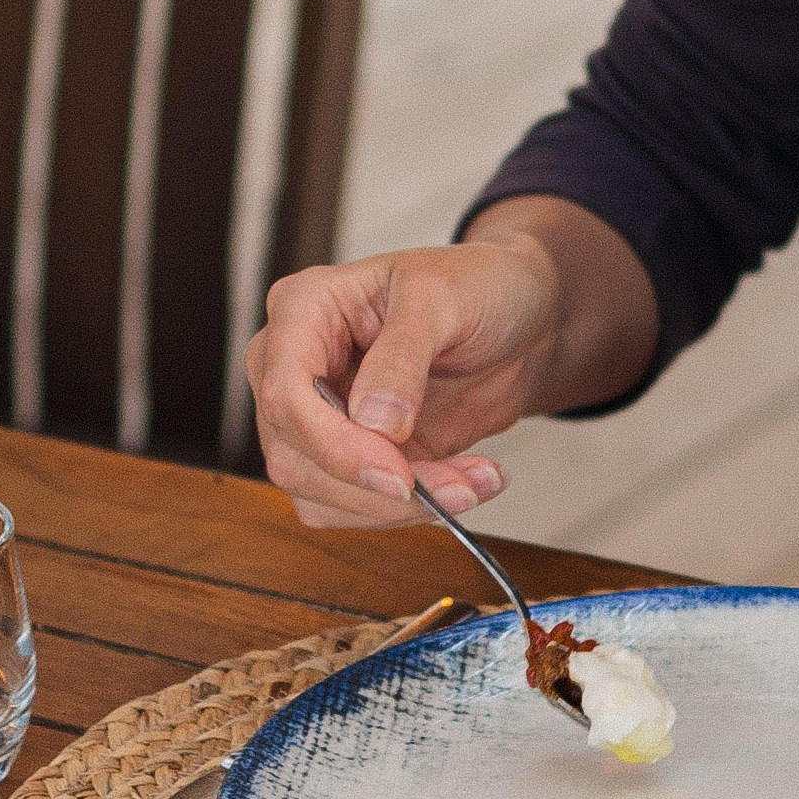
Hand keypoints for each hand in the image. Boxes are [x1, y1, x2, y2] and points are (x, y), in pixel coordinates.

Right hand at [246, 239, 562, 530]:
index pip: (284, 394)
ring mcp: (319, 417)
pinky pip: (355, 507)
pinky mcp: (351, 456)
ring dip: (400, 508)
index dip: (334, 445)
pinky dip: (411, 512)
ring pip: (319, 494)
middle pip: (293, 456)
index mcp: (303, 310)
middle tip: (458, 485)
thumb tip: (372, 420)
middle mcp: (296, 366)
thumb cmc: (475, 286)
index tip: (398, 474)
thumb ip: (403, 355)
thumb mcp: (443, 299)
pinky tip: (466, 484)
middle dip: (375, 486)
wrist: (515, 319)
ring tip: (476, 481)